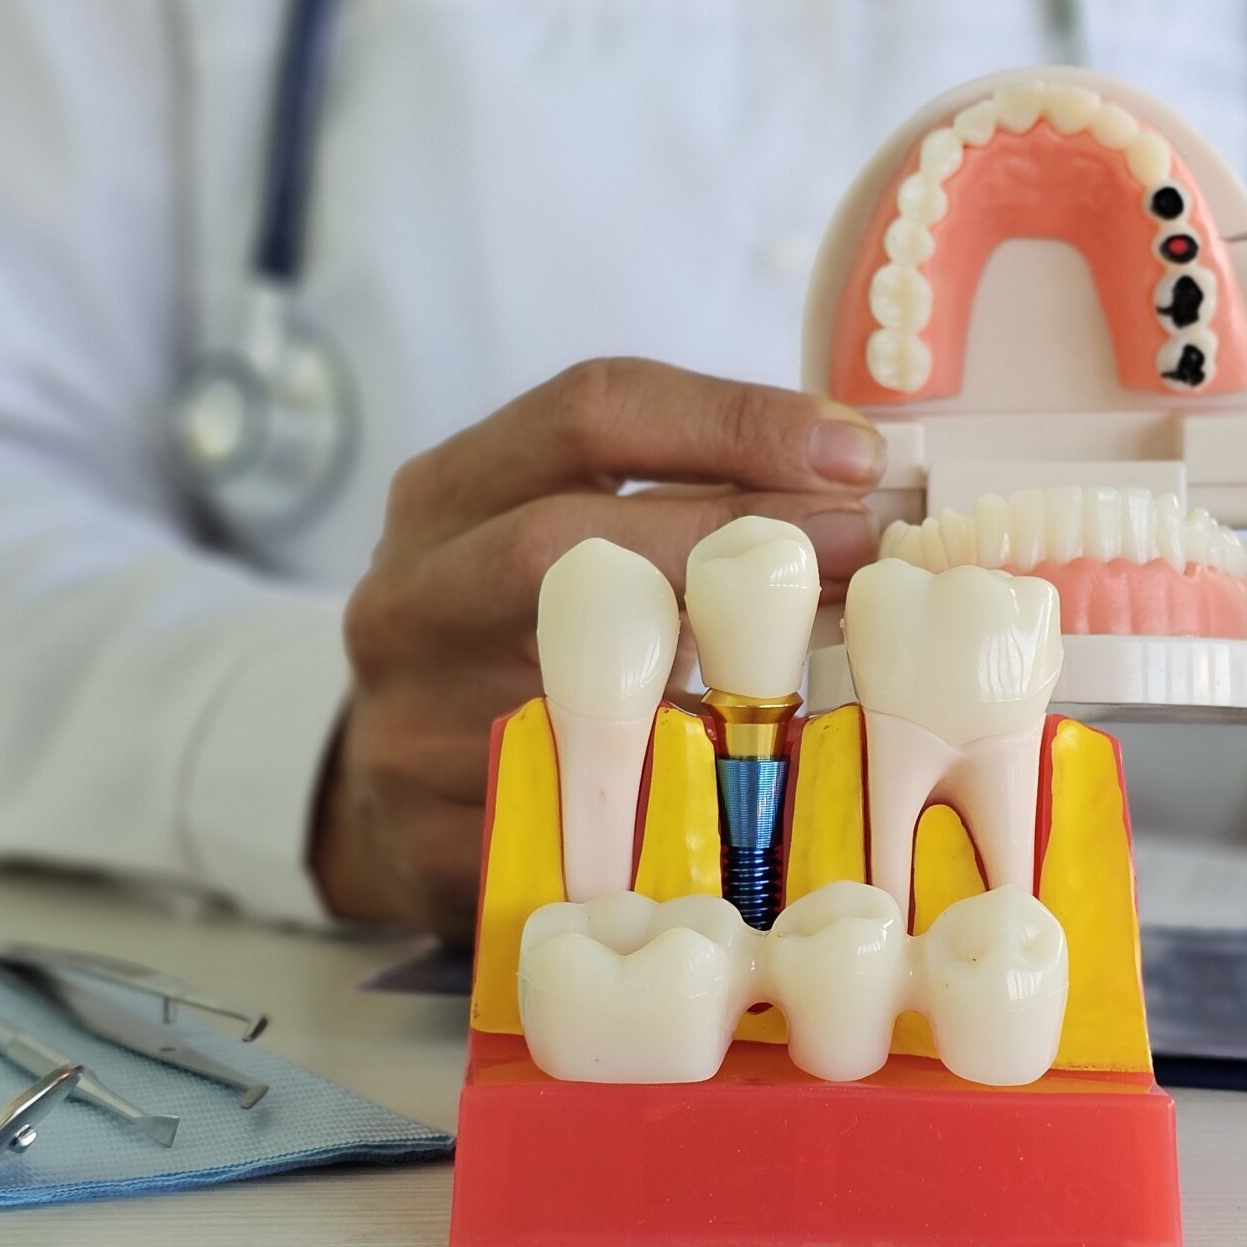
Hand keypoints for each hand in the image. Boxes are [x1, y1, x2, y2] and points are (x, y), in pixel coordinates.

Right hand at [311, 358, 885, 937]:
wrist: (386, 795)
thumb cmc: (514, 649)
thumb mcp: (564, 546)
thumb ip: (682, 505)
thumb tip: (860, 485)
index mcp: (447, 491)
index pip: (591, 412)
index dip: (734, 421)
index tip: (855, 456)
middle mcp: (409, 593)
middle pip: (565, 539)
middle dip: (730, 536)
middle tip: (859, 548)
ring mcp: (401, 719)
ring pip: (565, 694)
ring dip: (716, 684)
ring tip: (840, 670)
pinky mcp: (419, 835)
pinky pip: (561, 818)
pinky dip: (664, 808)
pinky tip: (755, 803)